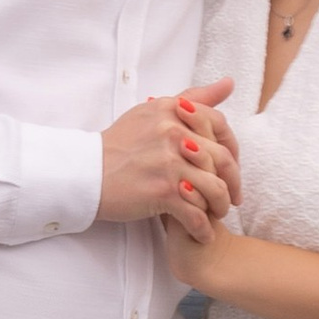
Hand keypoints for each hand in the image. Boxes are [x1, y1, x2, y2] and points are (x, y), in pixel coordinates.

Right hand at [98, 79, 236, 241]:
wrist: (86, 173)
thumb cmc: (119, 145)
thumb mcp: (153, 112)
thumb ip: (193, 99)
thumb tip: (229, 84)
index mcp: (173, 110)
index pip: (219, 125)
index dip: (232, 148)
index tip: (230, 166)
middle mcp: (173, 132)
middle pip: (222, 159)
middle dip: (232, 183)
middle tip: (231, 199)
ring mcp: (168, 162)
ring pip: (215, 188)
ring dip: (220, 207)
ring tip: (216, 215)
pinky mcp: (161, 191)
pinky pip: (195, 213)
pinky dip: (202, 228)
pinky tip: (202, 234)